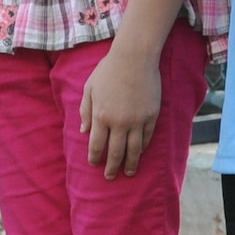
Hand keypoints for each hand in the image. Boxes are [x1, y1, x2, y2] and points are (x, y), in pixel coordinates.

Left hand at [79, 40, 162, 177]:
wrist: (134, 57)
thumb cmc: (108, 70)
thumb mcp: (90, 88)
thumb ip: (85, 110)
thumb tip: (83, 131)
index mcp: (101, 116)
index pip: (96, 145)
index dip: (95, 158)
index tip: (94, 164)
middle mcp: (119, 122)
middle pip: (115, 152)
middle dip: (111, 167)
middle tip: (110, 177)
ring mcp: (137, 120)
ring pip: (134, 150)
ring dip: (130, 164)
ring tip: (129, 173)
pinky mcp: (151, 116)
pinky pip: (147, 137)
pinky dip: (143, 148)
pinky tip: (140, 153)